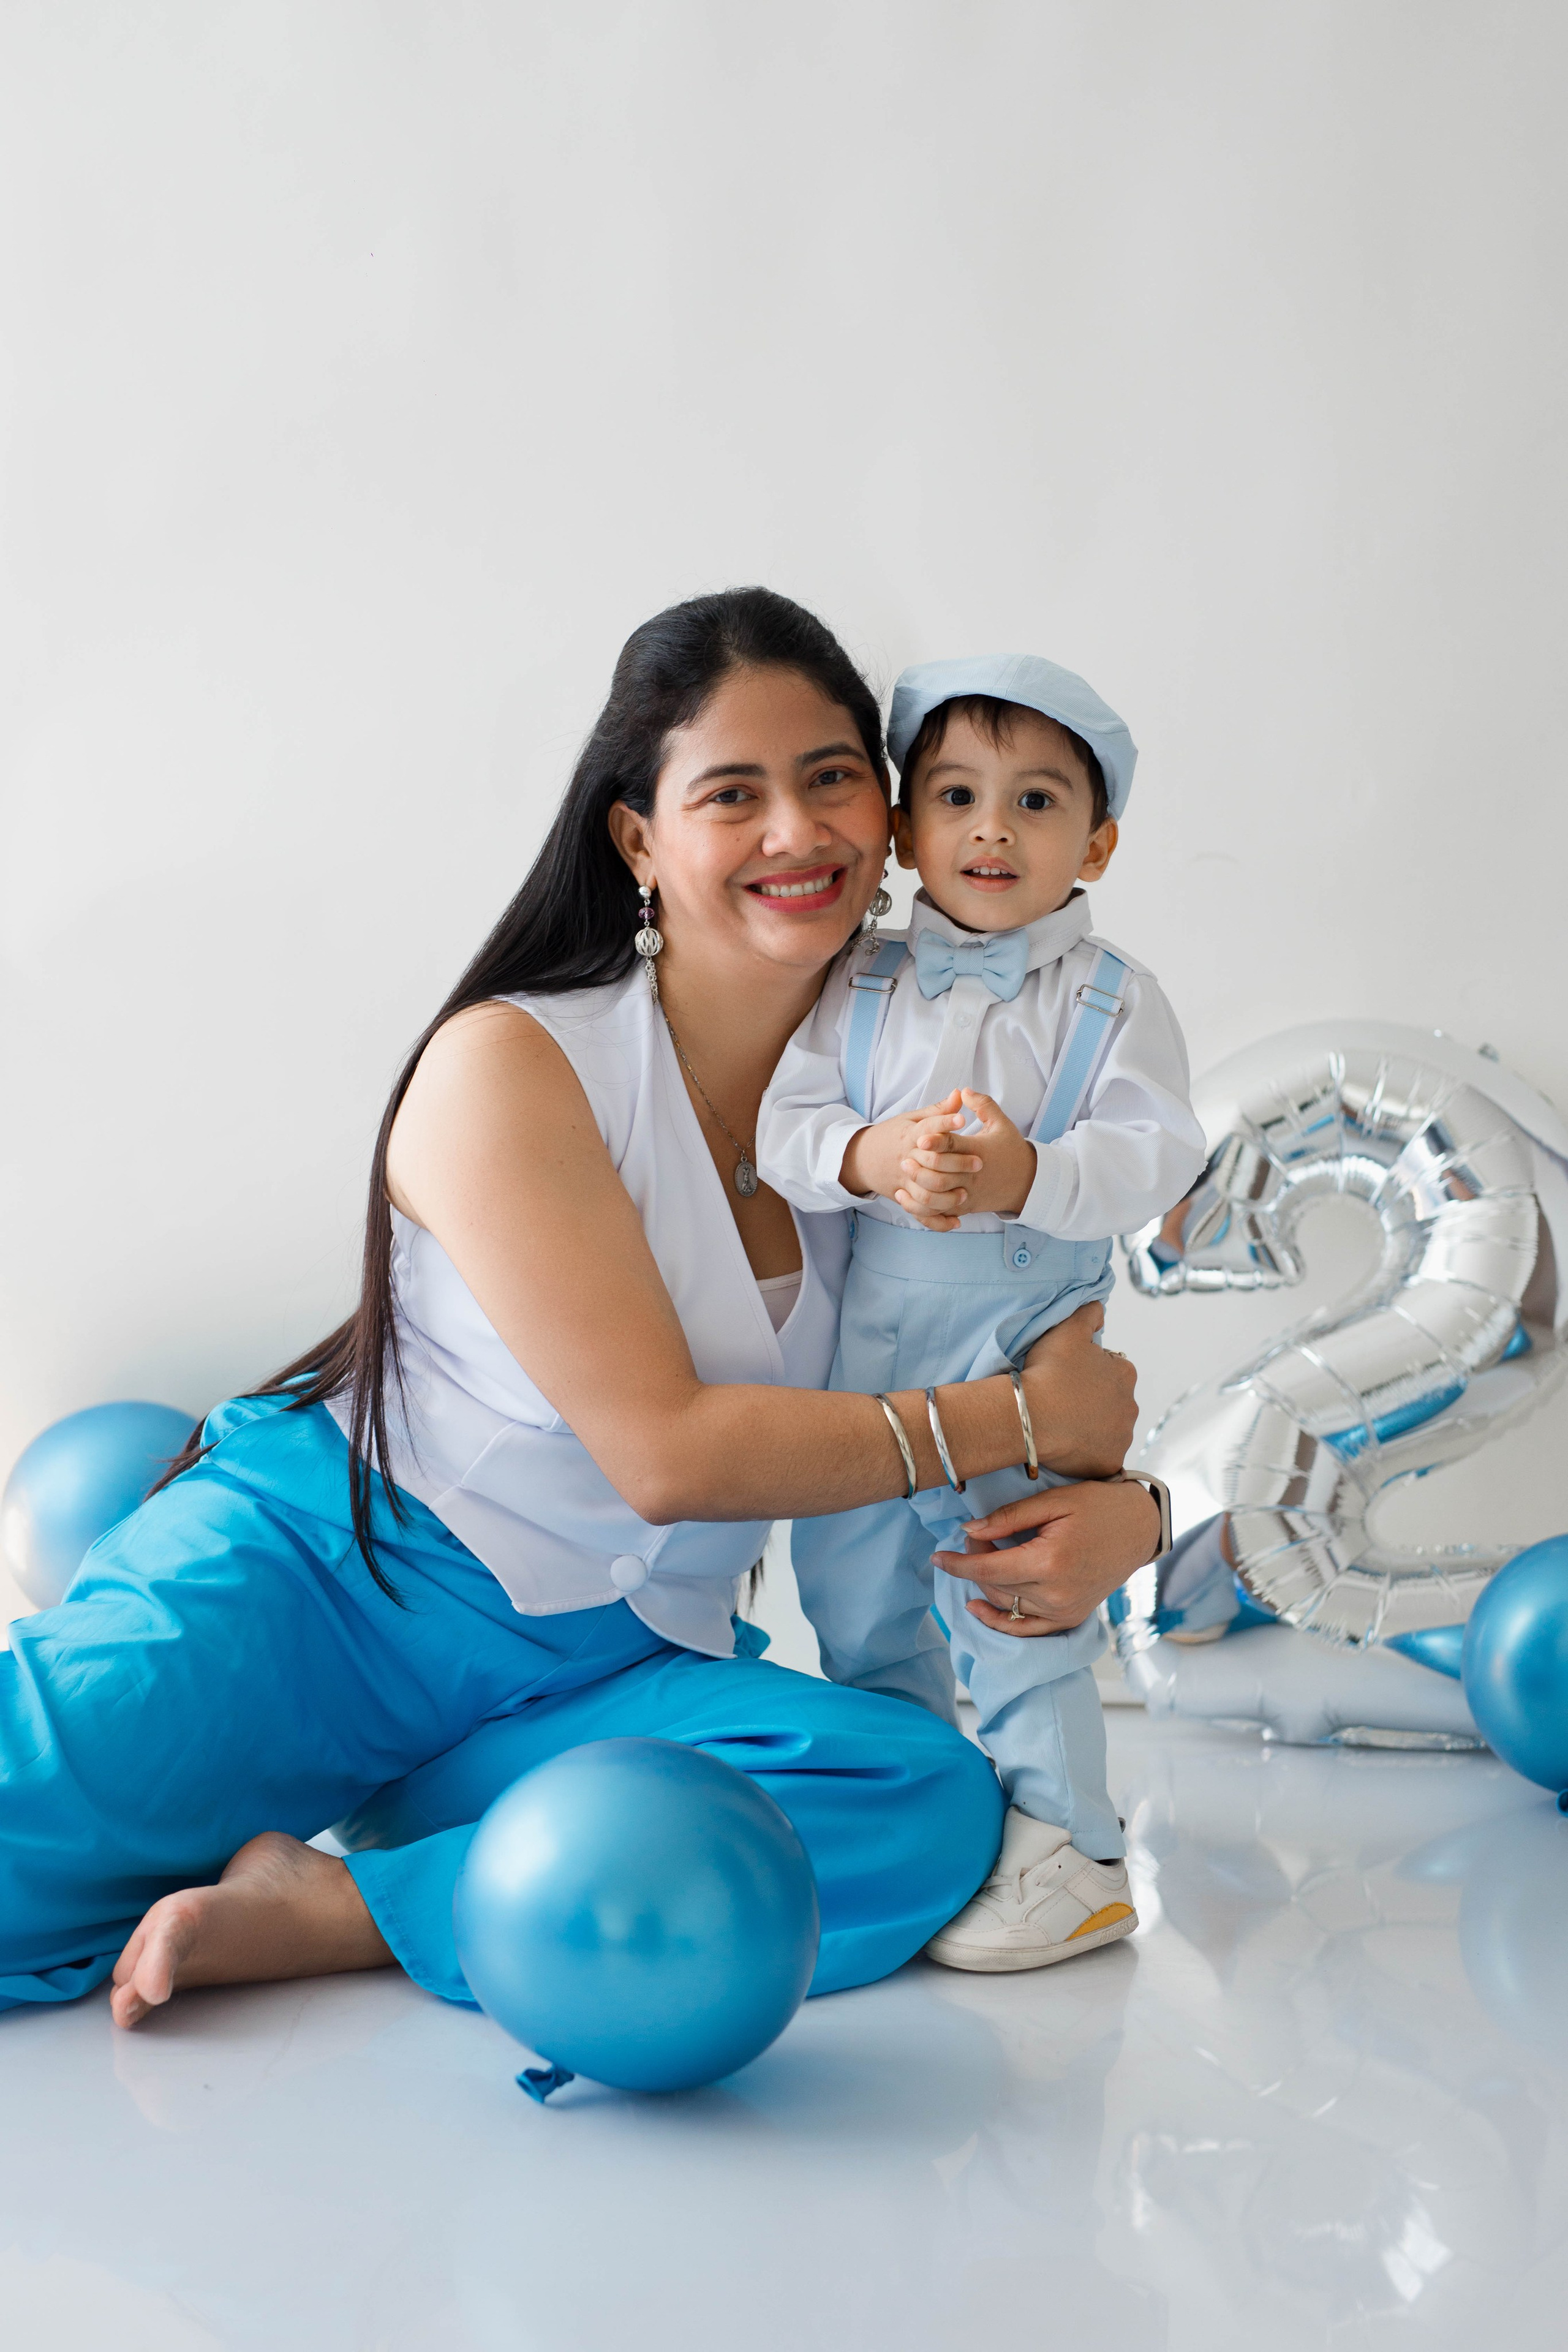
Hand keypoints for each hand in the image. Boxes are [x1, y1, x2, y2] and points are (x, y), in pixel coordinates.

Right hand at [840, 1092, 980, 1230]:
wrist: (862, 1158)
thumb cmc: (893, 1135)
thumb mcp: (911, 1119)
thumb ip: (938, 1110)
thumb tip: (960, 1093)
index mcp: (909, 1135)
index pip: (927, 1128)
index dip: (944, 1123)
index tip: (963, 1120)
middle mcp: (906, 1159)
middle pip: (931, 1162)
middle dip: (956, 1163)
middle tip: (979, 1162)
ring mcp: (904, 1181)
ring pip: (926, 1192)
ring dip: (947, 1195)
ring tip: (966, 1191)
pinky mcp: (904, 1197)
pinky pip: (921, 1213)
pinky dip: (938, 1220)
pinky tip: (956, 1219)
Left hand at [889, 1088, 1039, 1228]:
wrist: (1027, 1183)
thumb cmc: (1011, 1150)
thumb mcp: (1001, 1124)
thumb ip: (982, 1104)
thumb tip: (961, 1091)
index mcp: (978, 1151)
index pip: (953, 1147)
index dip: (936, 1142)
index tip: (921, 1139)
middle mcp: (971, 1175)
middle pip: (941, 1174)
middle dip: (921, 1167)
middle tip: (905, 1158)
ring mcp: (967, 1193)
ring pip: (937, 1197)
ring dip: (919, 1187)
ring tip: (906, 1176)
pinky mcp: (964, 1207)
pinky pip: (939, 1212)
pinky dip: (923, 1207)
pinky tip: (908, 1196)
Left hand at [933, 1475, 1161, 1637]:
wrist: (1139, 1528)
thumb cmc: (1098, 1506)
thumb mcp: (1053, 1502)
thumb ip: (1009, 1518)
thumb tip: (969, 1531)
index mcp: (1050, 1562)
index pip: (988, 1569)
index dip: (957, 1564)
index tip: (937, 1556)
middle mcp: (1056, 1594)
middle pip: (994, 1586)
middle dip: (975, 1563)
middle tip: (976, 1537)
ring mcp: (1065, 1611)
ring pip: (1005, 1605)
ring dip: (985, 1584)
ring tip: (986, 1556)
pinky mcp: (1070, 1618)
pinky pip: (1027, 1630)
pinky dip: (1000, 1622)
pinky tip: (978, 1607)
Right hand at [1017, 1302, 1136, 1476]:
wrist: (1032, 1416)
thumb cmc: (1049, 1372)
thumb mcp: (1067, 1329)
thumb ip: (1088, 1313)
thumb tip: (1100, 1308)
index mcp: (1125, 1374)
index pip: (1113, 1369)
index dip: (1089, 1372)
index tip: (1068, 1376)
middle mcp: (1131, 1406)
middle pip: (1113, 1402)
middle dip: (1095, 1401)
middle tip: (1064, 1401)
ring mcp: (1121, 1438)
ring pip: (1109, 1430)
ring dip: (1092, 1427)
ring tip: (1063, 1424)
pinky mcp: (1109, 1463)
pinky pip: (1101, 1457)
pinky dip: (1089, 1452)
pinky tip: (1068, 1446)